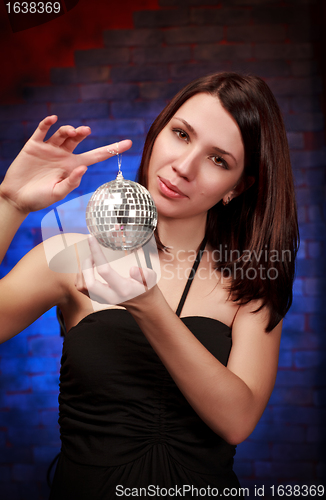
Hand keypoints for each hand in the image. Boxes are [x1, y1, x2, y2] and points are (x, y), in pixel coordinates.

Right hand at [0, 115, 131, 212]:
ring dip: (67, 130)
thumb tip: (84, 168)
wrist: (17, 198)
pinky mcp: (34, 146)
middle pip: (78, 140)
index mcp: (73, 166)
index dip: (112, 149)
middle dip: (82, 133)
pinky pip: (42, 131)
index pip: (97, 156)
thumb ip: (71, 182)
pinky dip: (47, 123)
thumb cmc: (39, 199)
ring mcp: (49, 149)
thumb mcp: (58, 193)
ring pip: (62, 134)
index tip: (129, 143)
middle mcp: (63, 155)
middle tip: (85, 131)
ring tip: (71, 131)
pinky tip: (53, 119)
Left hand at [75, 237, 156, 305]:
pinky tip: (88, 268)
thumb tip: (133, 269)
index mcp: (123, 289)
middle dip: (85, 265)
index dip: (96, 253)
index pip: (104, 270)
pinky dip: (80, 275)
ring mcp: (101, 299)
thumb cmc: (144, 286)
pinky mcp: (96, 298)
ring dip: (82, 269)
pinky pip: (80, 287)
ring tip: (91, 260)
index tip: (91, 238)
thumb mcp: (150, 278)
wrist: (140, 302)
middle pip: (88, 283)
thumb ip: (144, 274)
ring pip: (81, 286)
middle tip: (91, 255)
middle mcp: (110, 296)